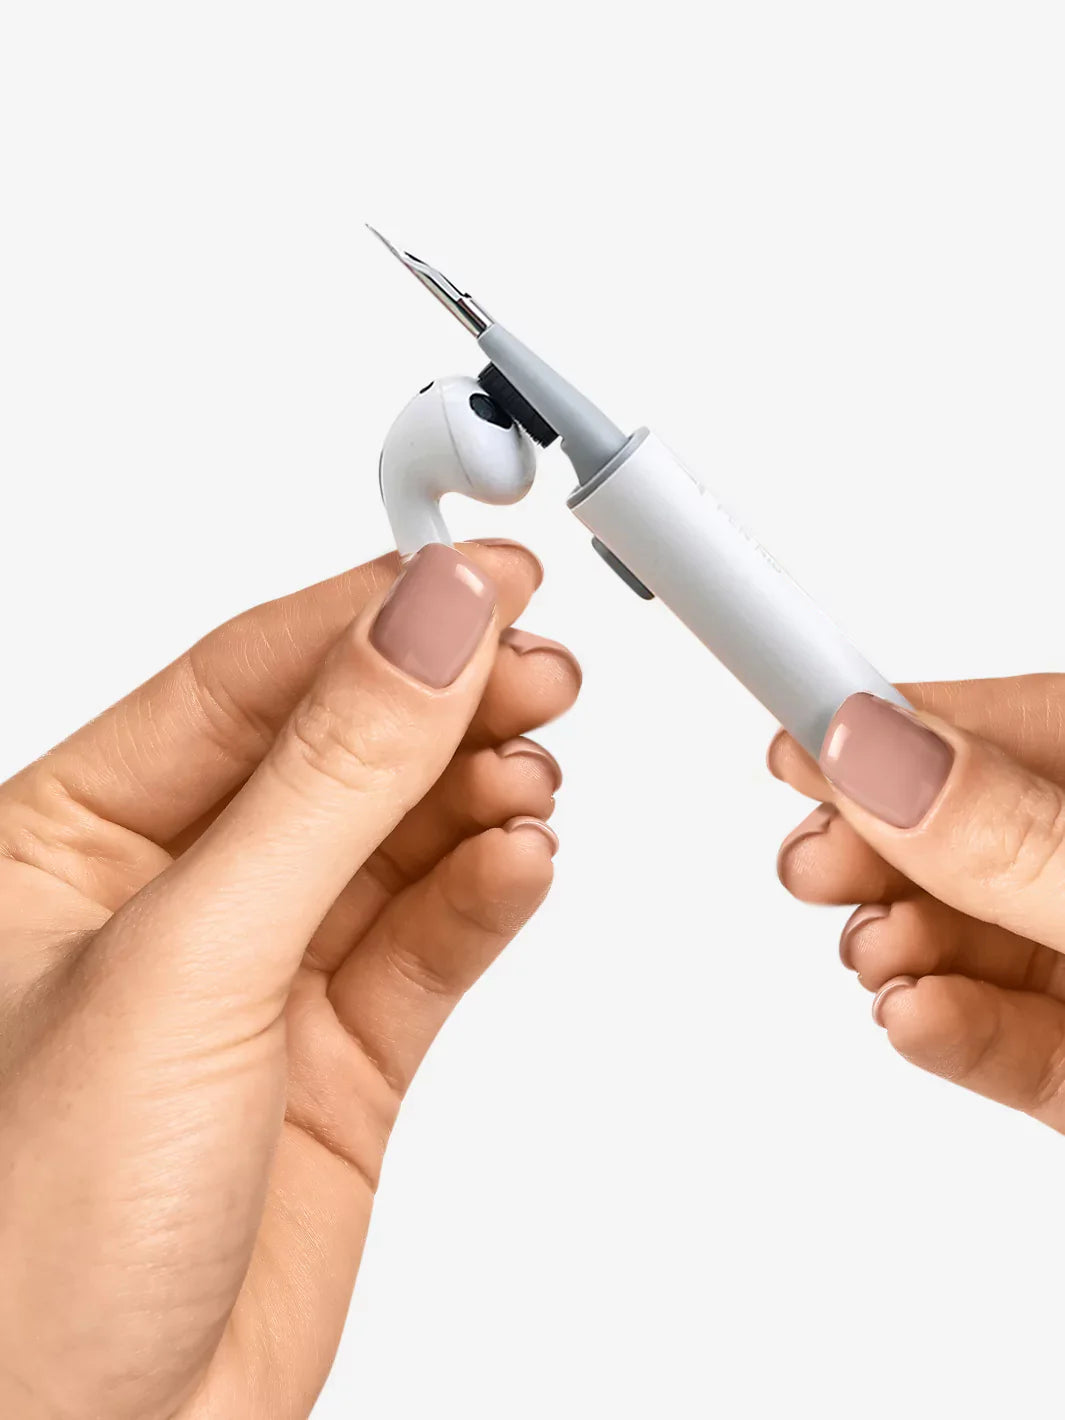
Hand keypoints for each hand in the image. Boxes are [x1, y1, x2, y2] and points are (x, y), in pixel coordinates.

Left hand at [0, 539, 580, 1419]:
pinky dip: (487, 892)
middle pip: (332, 747)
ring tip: (534, 769)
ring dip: (475, 791)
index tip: (477, 577)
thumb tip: (426, 629)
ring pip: (394, 838)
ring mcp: (262, 977)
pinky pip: (431, 939)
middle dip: (439, 701)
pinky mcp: (341, 1058)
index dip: (367, 615)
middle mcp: (166, 897)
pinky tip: (524, 859)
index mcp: (64, 841)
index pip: (241, 679)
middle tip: (537, 666)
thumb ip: (327, 787)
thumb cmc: (28, 1250)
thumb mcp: (187, 967)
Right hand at [771, 676, 1064, 1133]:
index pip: (1013, 725)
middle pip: (973, 832)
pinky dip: (949, 1031)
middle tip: (815, 863)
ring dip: (905, 946)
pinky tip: (912, 1019)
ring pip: (976, 937)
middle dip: (881, 845)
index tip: (802, 728)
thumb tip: (875, 750)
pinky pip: (1009, 1042)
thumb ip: (1012, 842)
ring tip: (880, 960)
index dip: (903, 724)